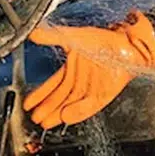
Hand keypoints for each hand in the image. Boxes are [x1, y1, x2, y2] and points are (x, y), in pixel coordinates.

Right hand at [23, 9, 154, 127]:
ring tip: (45, 122)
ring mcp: (92, 89)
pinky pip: (89, 106)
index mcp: (72, 68)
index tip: (28, 104)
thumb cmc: (102, 38)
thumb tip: (33, 34)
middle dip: (47, 108)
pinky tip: (67, 117)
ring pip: (71, 104)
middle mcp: (81, 81)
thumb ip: (52, 37)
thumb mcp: (73, 37)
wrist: (126, 42)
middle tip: (35, 118)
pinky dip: (78, 112)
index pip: (52, 86)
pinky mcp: (105, 94)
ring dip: (58, 113)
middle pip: (60, 99)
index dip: (40, 95)